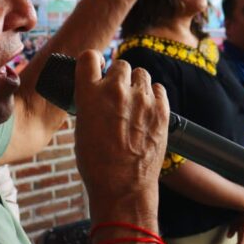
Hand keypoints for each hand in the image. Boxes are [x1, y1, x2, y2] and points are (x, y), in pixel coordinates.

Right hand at [74, 51, 167, 220]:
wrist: (123, 186)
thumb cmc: (97, 164)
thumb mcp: (82, 129)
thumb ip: (91, 104)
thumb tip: (99, 93)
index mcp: (89, 94)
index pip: (90, 57)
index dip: (95, 62)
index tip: (98, 69)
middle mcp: (115, 91)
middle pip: (121, 65)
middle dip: (119, 77)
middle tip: (118, 95)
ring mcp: (141, 99)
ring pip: (141, 74)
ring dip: (137, 85)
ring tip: (134, 104)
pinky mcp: (161, 109)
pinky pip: (158, 89)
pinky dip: (153, 96)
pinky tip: (148, 110)